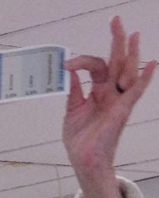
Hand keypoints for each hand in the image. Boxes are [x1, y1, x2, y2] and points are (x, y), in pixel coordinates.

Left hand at [63, 16, 155, 197]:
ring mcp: (118, 101)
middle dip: (117, 41)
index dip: (81, 61)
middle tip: (116, 20)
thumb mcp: (72, 110)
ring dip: (130, 53)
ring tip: (133, 34)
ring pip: (127, 72)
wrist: (84, 160)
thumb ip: (74, 91)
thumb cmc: (80, 139)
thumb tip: (69, 72)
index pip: (95, 66)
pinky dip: (144, 78)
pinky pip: (136, 92)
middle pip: (116, 62)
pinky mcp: (121, 111)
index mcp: (98, 92)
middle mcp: (111, 93)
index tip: (65, 63)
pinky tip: (151, 63)